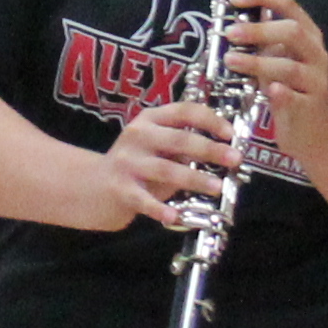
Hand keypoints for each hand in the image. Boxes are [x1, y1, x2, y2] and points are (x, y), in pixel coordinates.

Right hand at [96, 93, 238, 229]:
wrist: (94, 185)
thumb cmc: (136, 164)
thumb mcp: (156, 144)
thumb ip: (182, 145)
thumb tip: (223, 151)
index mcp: (150, 119)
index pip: (183, 111)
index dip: (210, 120)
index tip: (230, 133)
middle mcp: (138, 136)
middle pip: (178, 140)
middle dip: (210, 149)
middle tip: (234, 159)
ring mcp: (127, 162)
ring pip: (166, 169)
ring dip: (194, 178)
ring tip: (216, 187)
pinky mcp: (120, 188)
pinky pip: (143, 199)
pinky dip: (159, 208)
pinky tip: (174, 216)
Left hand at [222, 0, 327, 161]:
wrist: (317, 134)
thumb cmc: (292, 91)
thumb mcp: (279, 60)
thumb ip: (263, 41)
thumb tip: (232, 19)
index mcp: (308, 36)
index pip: (288, 5)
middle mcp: (316, 54)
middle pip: (292, 32)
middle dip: (259, 30)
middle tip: (230, 33)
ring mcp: (315, 82)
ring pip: (289, 66)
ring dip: (257, 62)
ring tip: (230, 60)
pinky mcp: (309, 108)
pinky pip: (294, 98)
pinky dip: (280, 93)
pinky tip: (269, 90)